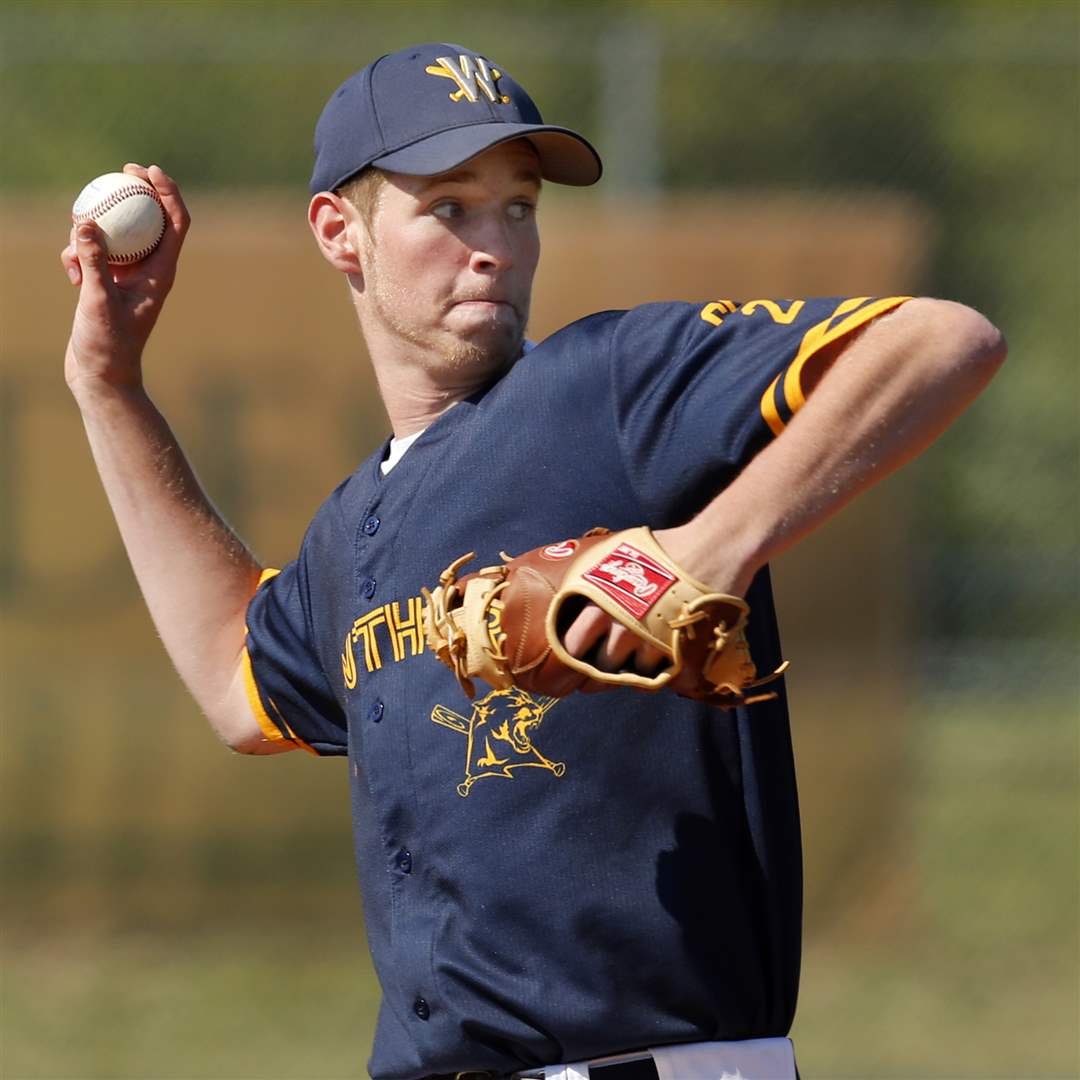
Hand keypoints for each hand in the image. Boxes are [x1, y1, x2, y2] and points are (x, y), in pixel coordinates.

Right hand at [61, 163, 189, 396]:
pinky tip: (70, 275)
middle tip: (117, 171)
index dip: (168, 192)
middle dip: (135, 193)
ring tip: (75, 239)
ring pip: (116, 234)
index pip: (176, 223)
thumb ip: (93, 262)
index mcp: (162, 273)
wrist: (100, 375)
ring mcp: (128, 276)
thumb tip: (86, 222)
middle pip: (149, 220)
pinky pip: (94, 253)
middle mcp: (150, 271)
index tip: (148, 170)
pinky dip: (78, 255)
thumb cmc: (108, 345)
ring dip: (93, 230)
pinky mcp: (107, 282)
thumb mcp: (97, 300)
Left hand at [559, 523, 751, 694]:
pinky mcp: (676, 652)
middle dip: (598, 672)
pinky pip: (655, 678)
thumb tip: (571, 594)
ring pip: (628, 675)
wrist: (712, 548)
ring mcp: (649, 640)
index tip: (570, 668)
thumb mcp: (614, 553)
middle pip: (597, 667)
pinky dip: (653, 673)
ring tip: (635, 657)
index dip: (569, 661)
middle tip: (600, 672)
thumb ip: (591, 577)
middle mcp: (619, 623)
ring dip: (629, 670)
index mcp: (597, 600)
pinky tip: (655, 659)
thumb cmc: (662, 548)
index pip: (569, 647)